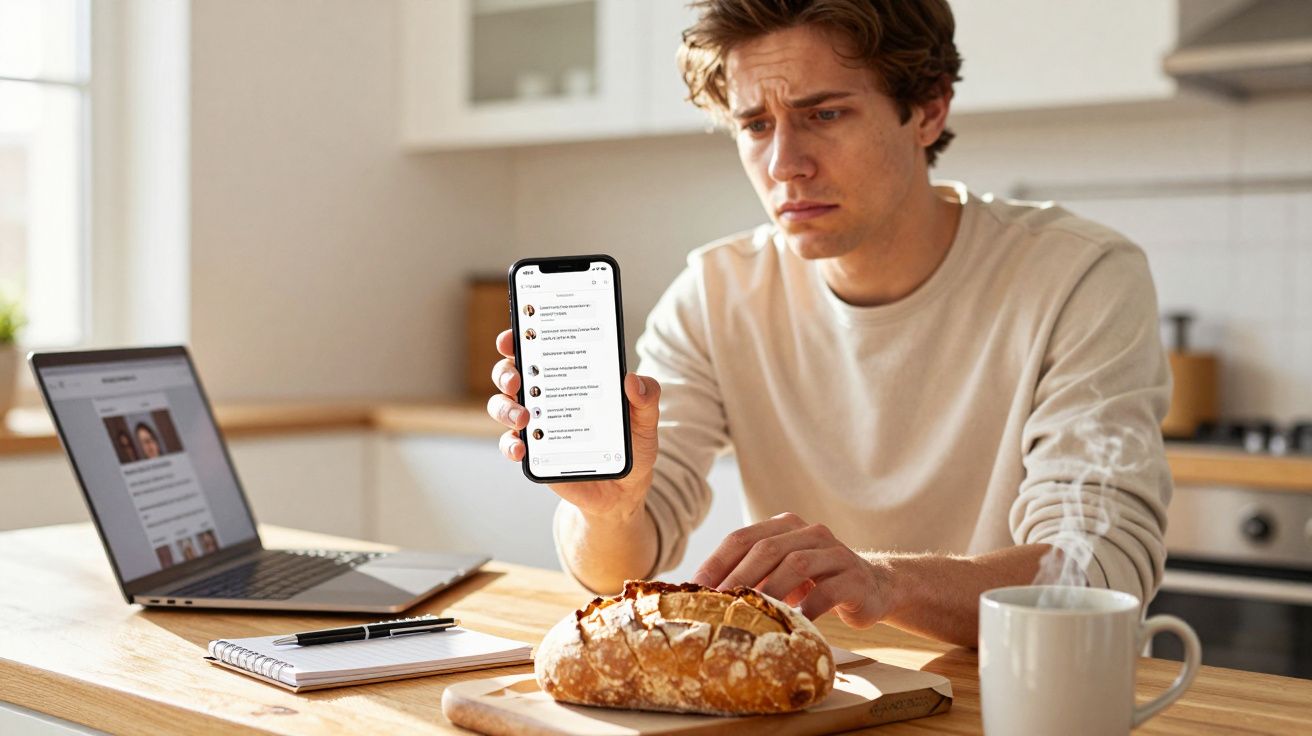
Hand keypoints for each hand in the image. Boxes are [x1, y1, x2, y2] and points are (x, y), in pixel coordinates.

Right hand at [485, 328, 661, 521]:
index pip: (539, 349)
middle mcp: (546, 395)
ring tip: (523, 417)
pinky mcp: (534, 452)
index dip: (521, 338)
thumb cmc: (631, 444)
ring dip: (505, 408)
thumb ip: (646, 397)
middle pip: (511, 374)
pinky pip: (511, 444)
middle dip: (506, 371)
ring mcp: (536, 424)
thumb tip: (633, 381)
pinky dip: (511, 444)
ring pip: (503, 406)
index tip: (515, 335)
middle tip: (516, 379)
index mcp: (570, 376)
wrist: (626, 488)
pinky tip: (521, 448)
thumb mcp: (645, 419)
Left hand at [690, 512, 893, 626]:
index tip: (694, 589)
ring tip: (751, 614)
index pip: (742, 538)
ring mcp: (835, 553)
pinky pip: (828, 592)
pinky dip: (808, 608)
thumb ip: (751, 574)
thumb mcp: (781, 573)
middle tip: (718, 605)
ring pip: (797, 565)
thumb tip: (699, 596)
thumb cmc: (814, 583)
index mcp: (784, 526)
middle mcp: (810, 533)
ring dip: (771, 591)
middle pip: (767, 549)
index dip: (716, 563)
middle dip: (738, 577)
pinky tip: (793, 624)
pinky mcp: (855, 578)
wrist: (873, 587)